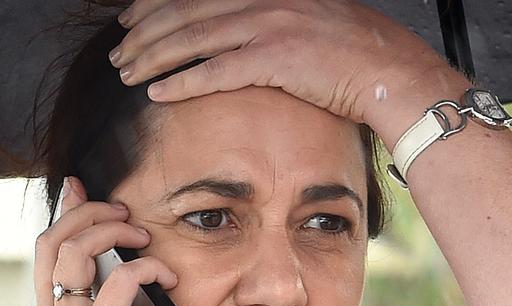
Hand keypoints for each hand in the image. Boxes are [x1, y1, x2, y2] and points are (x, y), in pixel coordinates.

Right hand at [32, 176, 177, 305]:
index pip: (44, 252)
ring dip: (115, 232)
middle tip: (120, 208)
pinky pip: (121, 281)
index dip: (62, 215)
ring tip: (142, 235)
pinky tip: (167, 277)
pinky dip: (147, 268)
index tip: (79, 190)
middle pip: (55, 239)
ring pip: (80, 250)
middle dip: (88, 211)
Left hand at [108, 0, 461, 137]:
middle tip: (119, 51)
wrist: (392, 72)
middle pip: (187, 12)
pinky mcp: (277, 58)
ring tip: (126, 72)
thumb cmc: (356, 56)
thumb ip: (271, 24)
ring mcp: (270, 25)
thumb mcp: (310, 22)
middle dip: (145, 33)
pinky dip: (184, 82)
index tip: (131, 19)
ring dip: (154, 57)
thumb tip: (240, 41)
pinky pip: (217, 71)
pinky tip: (158, 92)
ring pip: (195, 39)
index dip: (156, 4)